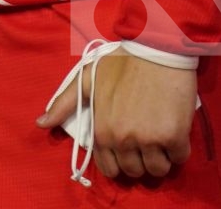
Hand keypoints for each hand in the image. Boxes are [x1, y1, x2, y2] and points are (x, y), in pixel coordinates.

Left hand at [37, 52, 195, 179]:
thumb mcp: (87, 79)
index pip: (109, 168)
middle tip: (145, 143)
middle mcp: (123, 139)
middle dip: (139, 161)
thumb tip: (40, 123)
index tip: (127, 152)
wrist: (156, 50)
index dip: (118, 162)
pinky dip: (179, 150)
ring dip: (160, 159)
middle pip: (134, 171)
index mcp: (101, 130)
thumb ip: (64, 103)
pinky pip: (180, 158)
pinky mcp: (174, 137)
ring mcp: (149, 140)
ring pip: (157, 170)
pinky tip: (175, 134)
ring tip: (160, 140)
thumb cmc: (121, 63)